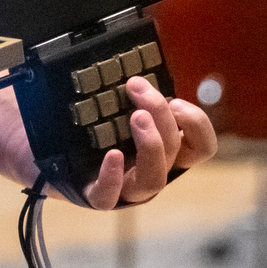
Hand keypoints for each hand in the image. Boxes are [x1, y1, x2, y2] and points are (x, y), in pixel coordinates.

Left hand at [81, 73, 217, 209]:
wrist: (64, 164)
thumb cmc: (101, 133)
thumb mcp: (124, 111)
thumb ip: (138, 98)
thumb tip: (136, 71)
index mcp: (166, 152)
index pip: (202, 147)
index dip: (197, 124)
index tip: (174, 101)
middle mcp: (153, 171)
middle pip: (174, 150)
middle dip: (161, 115)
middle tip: (138, 89)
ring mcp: (128, 189)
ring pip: (154, 180)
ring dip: (151, 144)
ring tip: (136, 117)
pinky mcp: (99, 196)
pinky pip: (108, 196)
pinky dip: (113, 176)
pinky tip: (112, 155)